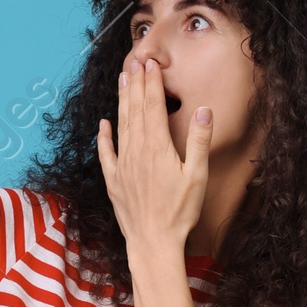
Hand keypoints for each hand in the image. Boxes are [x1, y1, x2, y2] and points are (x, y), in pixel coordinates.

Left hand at [96, 58, 212, 260]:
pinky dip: (104, 136)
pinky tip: (103, 124)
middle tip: (135, 62)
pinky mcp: (114, 182)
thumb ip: (199, 141)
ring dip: (122, 102)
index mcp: (158, 148)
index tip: (152, 65)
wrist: (153, 243)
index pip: (154, 107)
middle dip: (136, 85)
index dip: (152, 84)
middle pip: (135, 111)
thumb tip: (203, 110)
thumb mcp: (197, 176)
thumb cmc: (180, 213)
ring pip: (121, 126)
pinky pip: (106, 153)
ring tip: (122, 80)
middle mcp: (136, 152)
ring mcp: (122, 166)